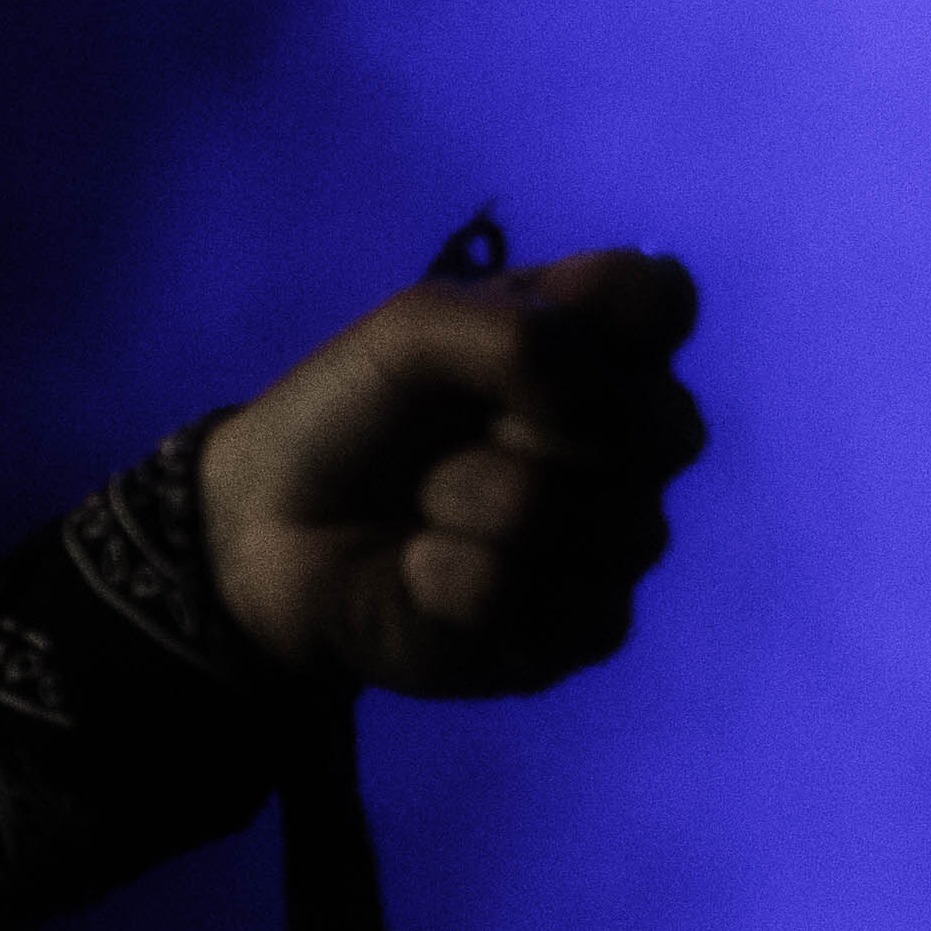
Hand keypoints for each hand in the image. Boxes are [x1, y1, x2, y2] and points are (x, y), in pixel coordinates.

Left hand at [199, 248, 707, 698]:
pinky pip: (550, 601)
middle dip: (512, 424)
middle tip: (445, 436)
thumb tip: (607, 417)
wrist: (269, 528)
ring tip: (427, 504)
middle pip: (647, 422)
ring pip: (597, 518)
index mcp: (608, 344)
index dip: (575, 323)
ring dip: (471, 503)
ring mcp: (622, 536)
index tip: (495, 341)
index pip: (661, 303)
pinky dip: (456, 580)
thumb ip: (520, 333)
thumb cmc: (352, 416)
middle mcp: (637, 439)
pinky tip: (424, 570)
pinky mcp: (585, 627)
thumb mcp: (414, 331)